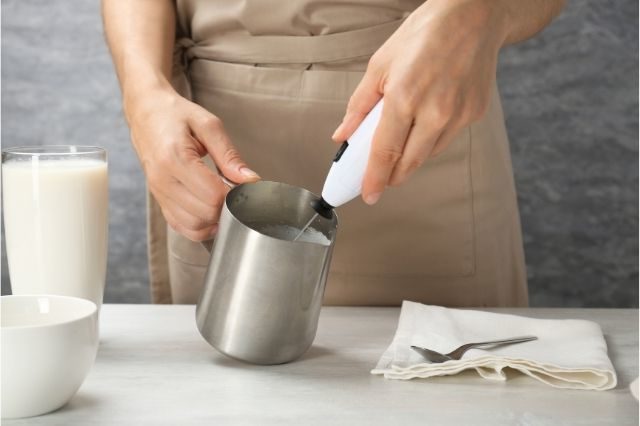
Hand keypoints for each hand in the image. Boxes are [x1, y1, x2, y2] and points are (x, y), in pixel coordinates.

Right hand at [126, 87, 259, 240]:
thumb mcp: (209, 126)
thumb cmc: (176, 115)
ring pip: (194, 225)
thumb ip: (229, 156)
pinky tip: (211, 212)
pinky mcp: (159, 200)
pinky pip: (181, 226)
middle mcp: (162, 180)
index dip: (235, 194)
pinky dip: (200, 226)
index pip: (213, 194)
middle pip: (206, 212)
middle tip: (236, 190)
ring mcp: (158, 193)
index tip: (244, 184)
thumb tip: (250, 181)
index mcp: (174, 158)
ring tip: (224, 198)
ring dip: (215, 218)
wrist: (146, 113)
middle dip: (228, 206)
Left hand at [332, 0, 508, 204]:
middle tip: (379, 180)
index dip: (374, 178)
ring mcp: (459, 114)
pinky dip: (430, 140)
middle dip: (391, 176)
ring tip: (399, 145)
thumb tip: (343, 134)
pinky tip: (424, 124)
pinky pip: (446, 139)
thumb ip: (359, 105)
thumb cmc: (423, 34)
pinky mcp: (475, 114)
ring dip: (410, 158)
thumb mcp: (380, 64)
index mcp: (405, 96)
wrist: (473, 15)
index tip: (368, 195)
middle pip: (409, 162)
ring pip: (428, 154)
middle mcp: (435, 111)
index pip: (385, 151)